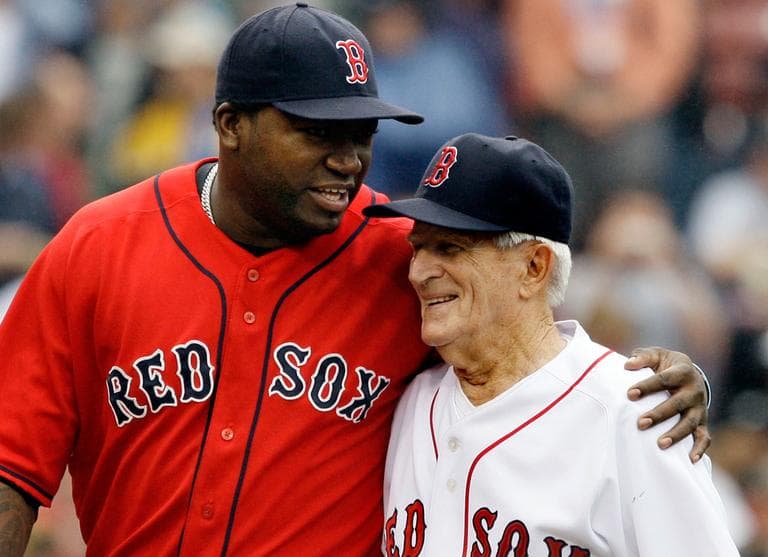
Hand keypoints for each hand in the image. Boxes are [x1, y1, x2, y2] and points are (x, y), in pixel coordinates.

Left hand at [624, 347, 709, 462]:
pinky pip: (704, 437)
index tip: (629, 394)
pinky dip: (700, 449)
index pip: (664, 379)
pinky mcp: (702, 422)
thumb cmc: (665, 365)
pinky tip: (689, 460)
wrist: (689, 373)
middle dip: (659, 415)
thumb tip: (627, 365)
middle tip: (640, 423)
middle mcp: (694, 390)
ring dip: (676, 434)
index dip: (647, 387)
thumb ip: (642, 357)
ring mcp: (700, 408)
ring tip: (660, 444)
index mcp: (683, 371)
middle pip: (677, 404)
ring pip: (690, 423)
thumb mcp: (656, 355)